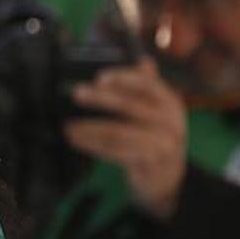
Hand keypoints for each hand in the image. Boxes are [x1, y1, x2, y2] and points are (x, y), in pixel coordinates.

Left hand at [63, 56, 186, 218]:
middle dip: (101, 99)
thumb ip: (149, 87)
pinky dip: (94, 146)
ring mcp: (163, 144)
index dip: (123, 78)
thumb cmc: (156, 139)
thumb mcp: (158, 112)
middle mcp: (170, 121)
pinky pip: (117, 152)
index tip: (99, 77)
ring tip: (69, 125)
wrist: (169, 179)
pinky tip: (77, 140)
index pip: (147, 84)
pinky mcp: (150, 164)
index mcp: (170, 103)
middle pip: (130, 106)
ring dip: (90, 128)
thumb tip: (142, 59)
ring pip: (119, 132)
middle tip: (76, 93)